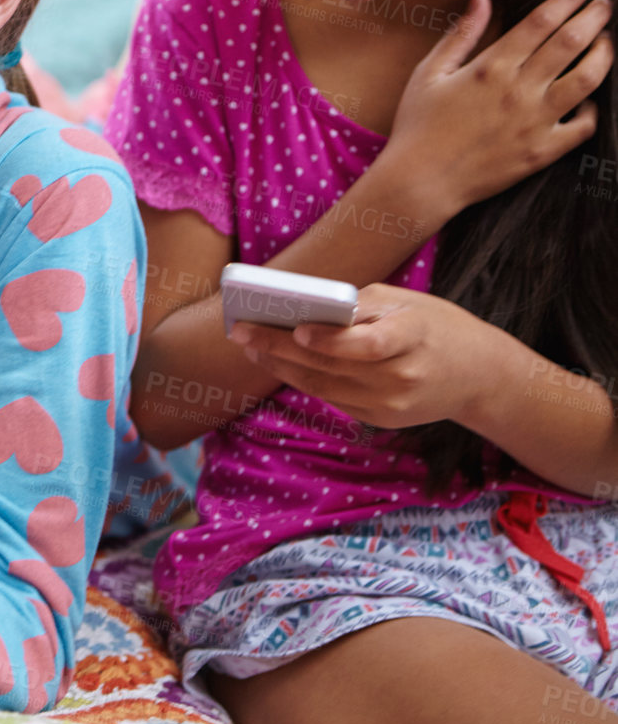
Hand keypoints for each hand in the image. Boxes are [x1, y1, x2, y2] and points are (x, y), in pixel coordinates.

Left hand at [229, 284, 527, 429]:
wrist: (482, 376)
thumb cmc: (435, 326)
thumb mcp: (407, 303)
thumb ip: (359, 305)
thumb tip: (303, 305)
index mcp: (415, 337)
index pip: (370, 344)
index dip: (332, 341)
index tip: (297, 330)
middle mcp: (404, 377)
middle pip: (333, 365)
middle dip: (280, 348)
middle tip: (240, 331)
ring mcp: (393, 404)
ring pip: (324, 386)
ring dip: (281, 366)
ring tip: (249, 346)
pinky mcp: (383, 419)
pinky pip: (334, 398)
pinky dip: (303, 379)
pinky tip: (277, 362)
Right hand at [385, 0, 611, 219]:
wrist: (420, 181)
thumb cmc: (418, 125)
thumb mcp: (429, 73)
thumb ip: (460, 35)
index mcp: (491, 67)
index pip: (540, 21)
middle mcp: (519, 90)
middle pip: (572, 41)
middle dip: (595, 16)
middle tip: (605, 4)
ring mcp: (535, 121)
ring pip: (588, 78)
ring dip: (603, 55)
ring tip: (606, 43)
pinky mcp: (543, 150)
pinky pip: (584, 125)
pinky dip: (593, 108)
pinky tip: (589, 99)